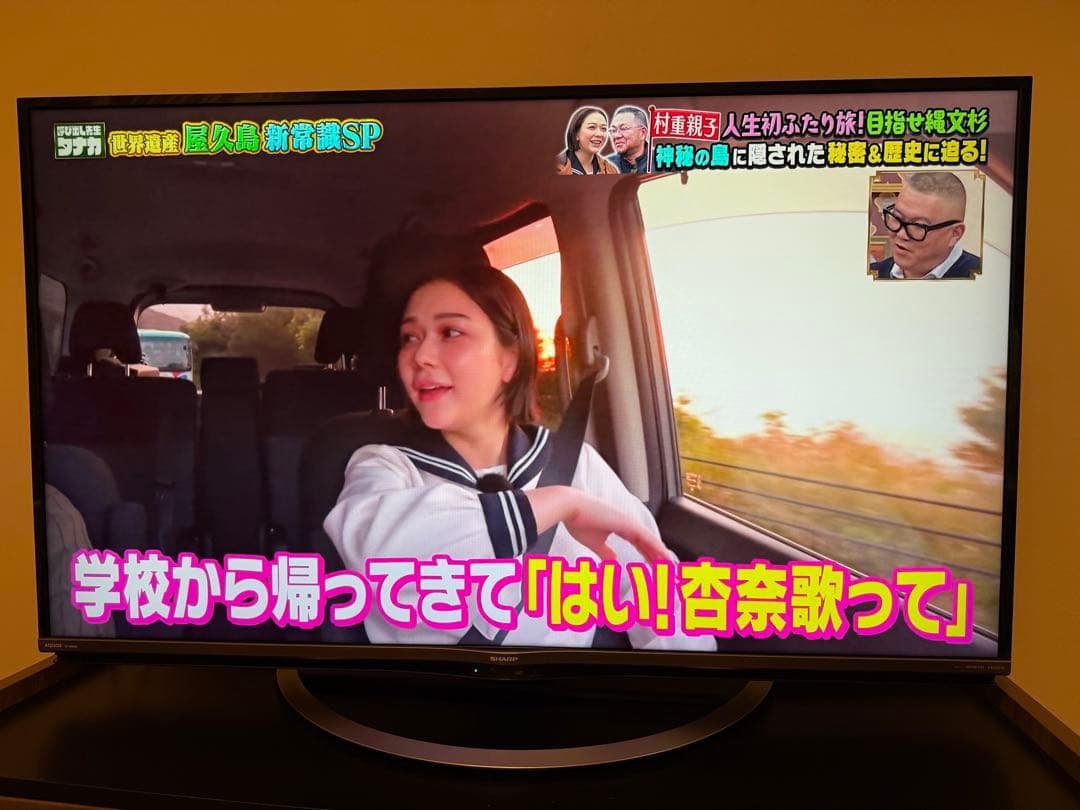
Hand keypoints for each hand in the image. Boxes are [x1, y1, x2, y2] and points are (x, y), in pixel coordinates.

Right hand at [525, 486, 670, 562]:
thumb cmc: (578, 521)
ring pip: (651, 541)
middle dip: (658, 556)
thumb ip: (605, 553)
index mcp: (621, 527)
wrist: (570, 507)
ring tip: (671, 566)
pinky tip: (665, 556)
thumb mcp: (595, 543)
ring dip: (661, 554)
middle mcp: (628, 524)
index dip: (649, 555)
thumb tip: (613, 563)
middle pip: (648, 543)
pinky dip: (657, 548)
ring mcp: (629, 523)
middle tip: (669, 569)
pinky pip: (647, 538)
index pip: (640, 544)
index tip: (656, 567)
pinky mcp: (628, 523)